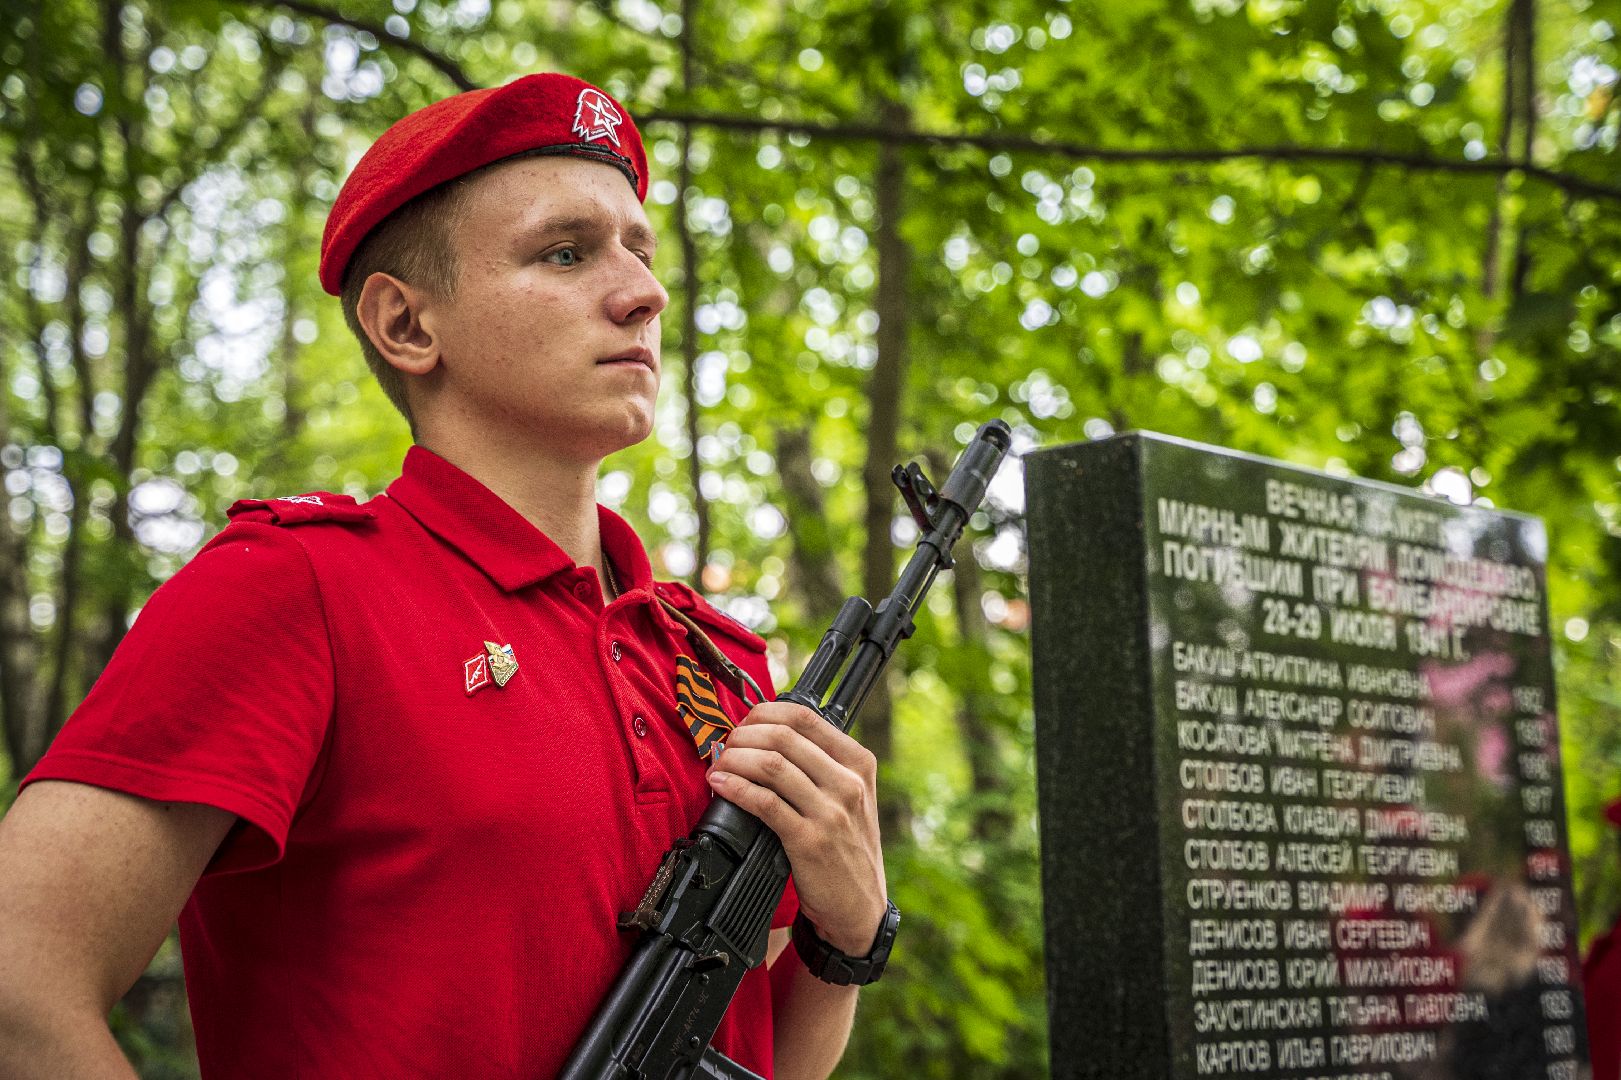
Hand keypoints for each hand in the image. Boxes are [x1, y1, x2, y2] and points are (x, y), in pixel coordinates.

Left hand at [706, 701, 886, 955]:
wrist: (861, 906)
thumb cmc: (847, 847)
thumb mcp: (850, 797)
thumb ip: (821, 765)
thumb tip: (766, 735)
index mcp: (858, 763)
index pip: (805, 716)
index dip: (764, 713)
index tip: (744, 723)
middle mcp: (848, 783)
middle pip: (783, 736)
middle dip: (743, 735)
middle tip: (725, 745)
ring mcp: (831, 812)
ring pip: (772, 765)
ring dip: (735, 759)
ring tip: (718, 764)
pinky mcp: (810, 841)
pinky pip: (764, 803)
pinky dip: (736, 788)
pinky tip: (721, 785)